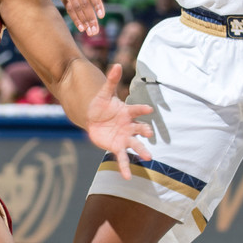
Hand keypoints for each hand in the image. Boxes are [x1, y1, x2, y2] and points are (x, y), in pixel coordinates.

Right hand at [49, 0, 108, 35]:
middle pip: (83, 3)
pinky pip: (68, 7)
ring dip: (82, 21)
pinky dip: (74, 17)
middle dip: (90, 18)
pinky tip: (80, 26)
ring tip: (89, 31)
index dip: (97, 5)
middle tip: (96, 31)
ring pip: (75, 7)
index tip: (102, 16)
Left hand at [85, 64, 152, 178]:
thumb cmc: (101, 105)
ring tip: (148, 158)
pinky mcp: (117, 148)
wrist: (94, 119)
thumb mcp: (104, 94)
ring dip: (141, 151)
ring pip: (135, 145)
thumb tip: (117, 64)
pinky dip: (125, 168)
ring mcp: (124, 138)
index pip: (136, 110)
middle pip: (139, 129)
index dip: (142, 109)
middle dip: (145, 131)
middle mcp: (129, 126)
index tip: (149, 109)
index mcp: (127, 112)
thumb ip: (111, 81)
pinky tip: (128, 178)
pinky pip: (122, 159)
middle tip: (149, 134)